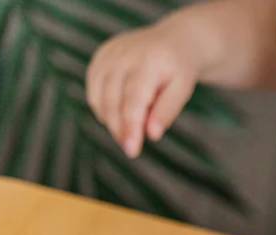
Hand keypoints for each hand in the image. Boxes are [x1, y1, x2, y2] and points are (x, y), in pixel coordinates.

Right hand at [86, 16, 200, 157]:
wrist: (172, 41)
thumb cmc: (178, 71)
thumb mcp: (182, 90)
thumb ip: (166, 111)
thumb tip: (151, 135)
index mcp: (148, 62)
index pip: (134, 100)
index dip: (131, 127)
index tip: (131, 151)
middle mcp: (124, 55)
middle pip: (113, 101)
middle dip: (119, 129)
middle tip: (131, 149)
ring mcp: (109, 54)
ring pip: (99, 97)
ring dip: (110, 121)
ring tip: (128, 132)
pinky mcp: (100, 57)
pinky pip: (93, 90)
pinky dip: (102, 108)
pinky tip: (117, 116)